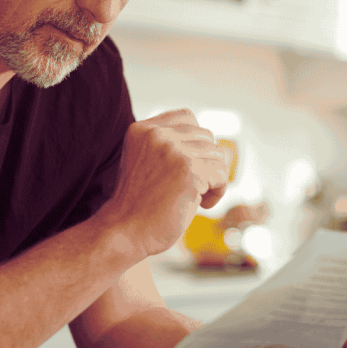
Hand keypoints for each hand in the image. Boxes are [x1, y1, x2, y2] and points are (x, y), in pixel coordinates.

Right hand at [94, 109, 229, 260]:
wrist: (124, 230)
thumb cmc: (137, 203)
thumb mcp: (143, 160)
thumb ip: (166, 144)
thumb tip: (211, 142)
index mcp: (142, 129)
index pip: (187, 117)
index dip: (195, 142)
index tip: (186, 166)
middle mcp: (157, 134)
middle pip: (206, 136)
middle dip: (205, 162)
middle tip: (190, 186)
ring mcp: (173, 150)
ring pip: (217, 155)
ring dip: (212, 179)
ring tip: (194, 196)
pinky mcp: (189, 170)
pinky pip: (222, 175)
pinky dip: (217, 193)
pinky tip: (200, 205)